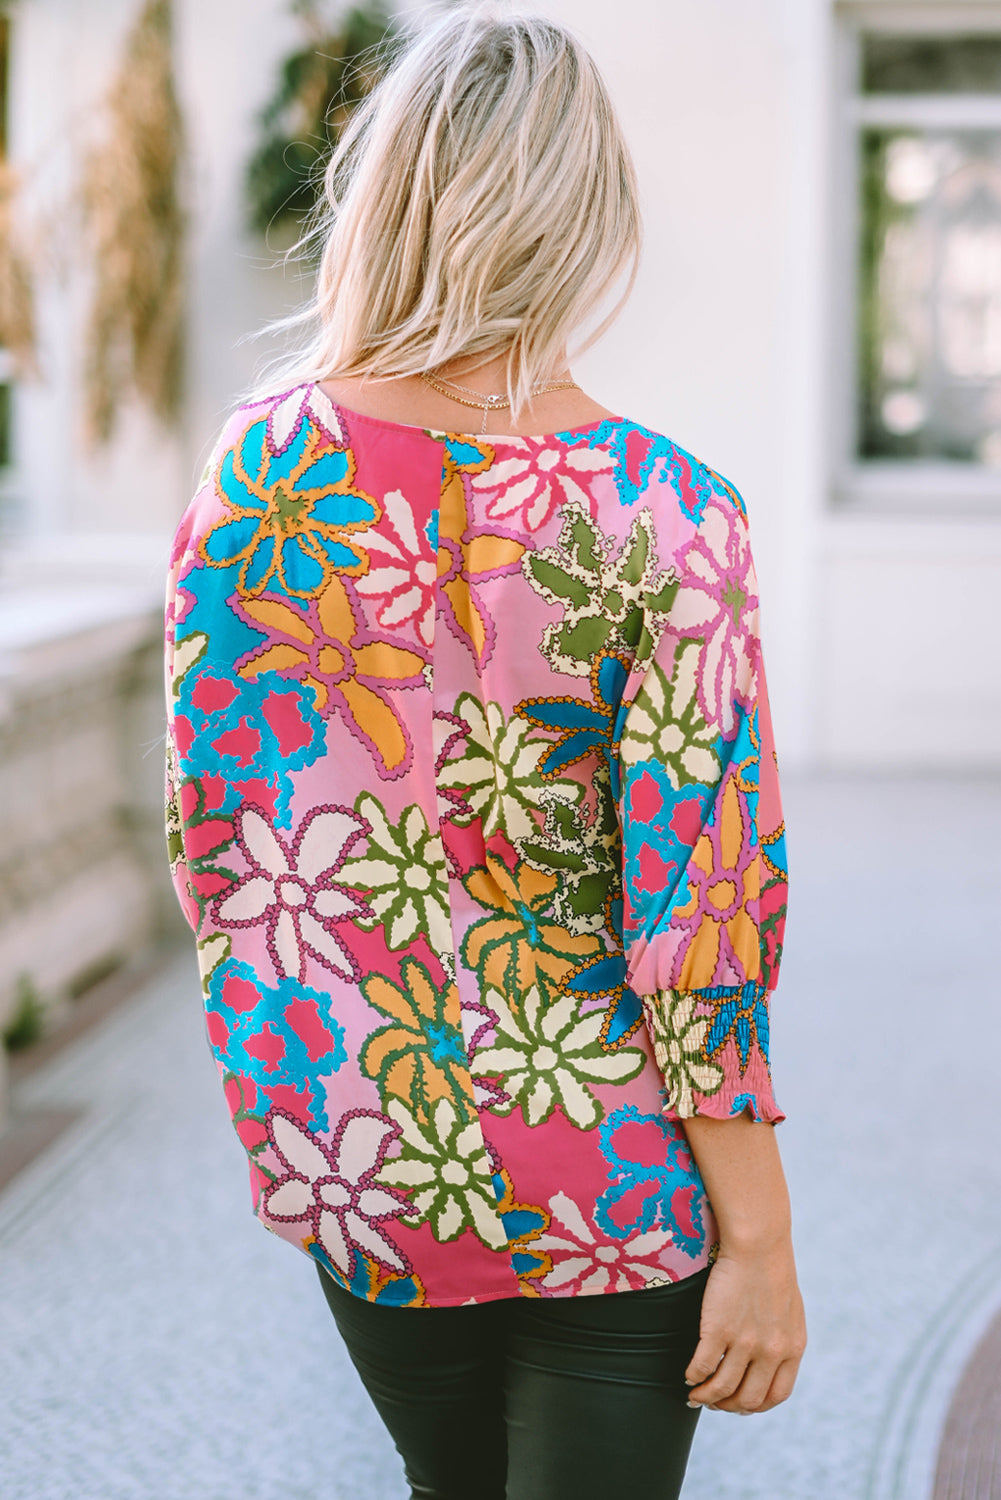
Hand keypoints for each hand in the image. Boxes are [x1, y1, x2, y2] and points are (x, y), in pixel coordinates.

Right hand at [684, 1240, 806, 1414]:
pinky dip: (693, 1376)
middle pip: (748, 1398)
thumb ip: (783, 1339)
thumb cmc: (771, 1270)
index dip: (755, 1405)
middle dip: (727, 1405)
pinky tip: (687, 1373)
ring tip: (695, 1393)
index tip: (739, 1404)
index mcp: (792, 1348)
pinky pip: (702, 1366)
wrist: (758, 1243)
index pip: (775, 1396)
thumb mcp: (790, 1312)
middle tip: (713, 1401)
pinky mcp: (719, 1330)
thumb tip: (769, 1360)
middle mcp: (771, 1352)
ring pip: (722, 1388)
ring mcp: (745, 1343)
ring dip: (705, 1396)